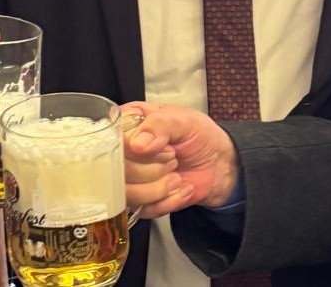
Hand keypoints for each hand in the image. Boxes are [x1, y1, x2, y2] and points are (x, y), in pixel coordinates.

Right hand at [121, 102, 240, 218]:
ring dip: (158, 188)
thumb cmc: (200, 136)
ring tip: (176, 177)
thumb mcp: (184, 121)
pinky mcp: (141, 200)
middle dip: (151, 169)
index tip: (160, 146)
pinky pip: (143, 210)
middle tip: (173, 158)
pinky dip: (168, 202)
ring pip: (126, 193)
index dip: (135, 148)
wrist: (219, 165)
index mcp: (129, 122)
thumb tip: (136, 144)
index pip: (111, 139)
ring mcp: (130, 178)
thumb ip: (160, 125)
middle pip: (116, 170)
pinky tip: (181, 188)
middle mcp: (124, 150)